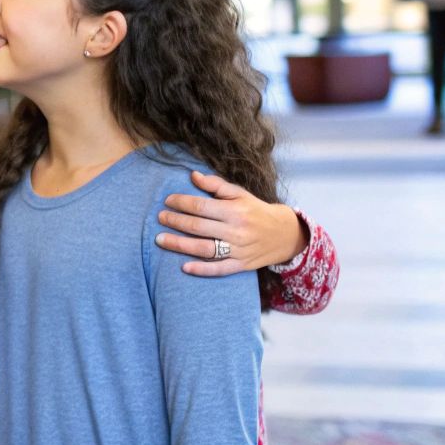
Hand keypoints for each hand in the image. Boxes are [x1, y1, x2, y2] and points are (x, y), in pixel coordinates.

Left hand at [155, 171, 306, 275]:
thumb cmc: (256, 210)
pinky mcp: (242, 265)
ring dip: (179, 245)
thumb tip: (193, 175)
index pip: (201, 207)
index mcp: (235, 211)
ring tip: (160, 239)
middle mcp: (236, 231)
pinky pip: (219, 269)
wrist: (285, 234)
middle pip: (198, 227)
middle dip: (175, 222)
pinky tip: (184, 267)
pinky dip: (202, 269)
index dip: (181, 203)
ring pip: (204, 248)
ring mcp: (239, 250)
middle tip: (160, 218)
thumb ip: (216, 185)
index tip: (167, 201)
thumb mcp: (240, 194)